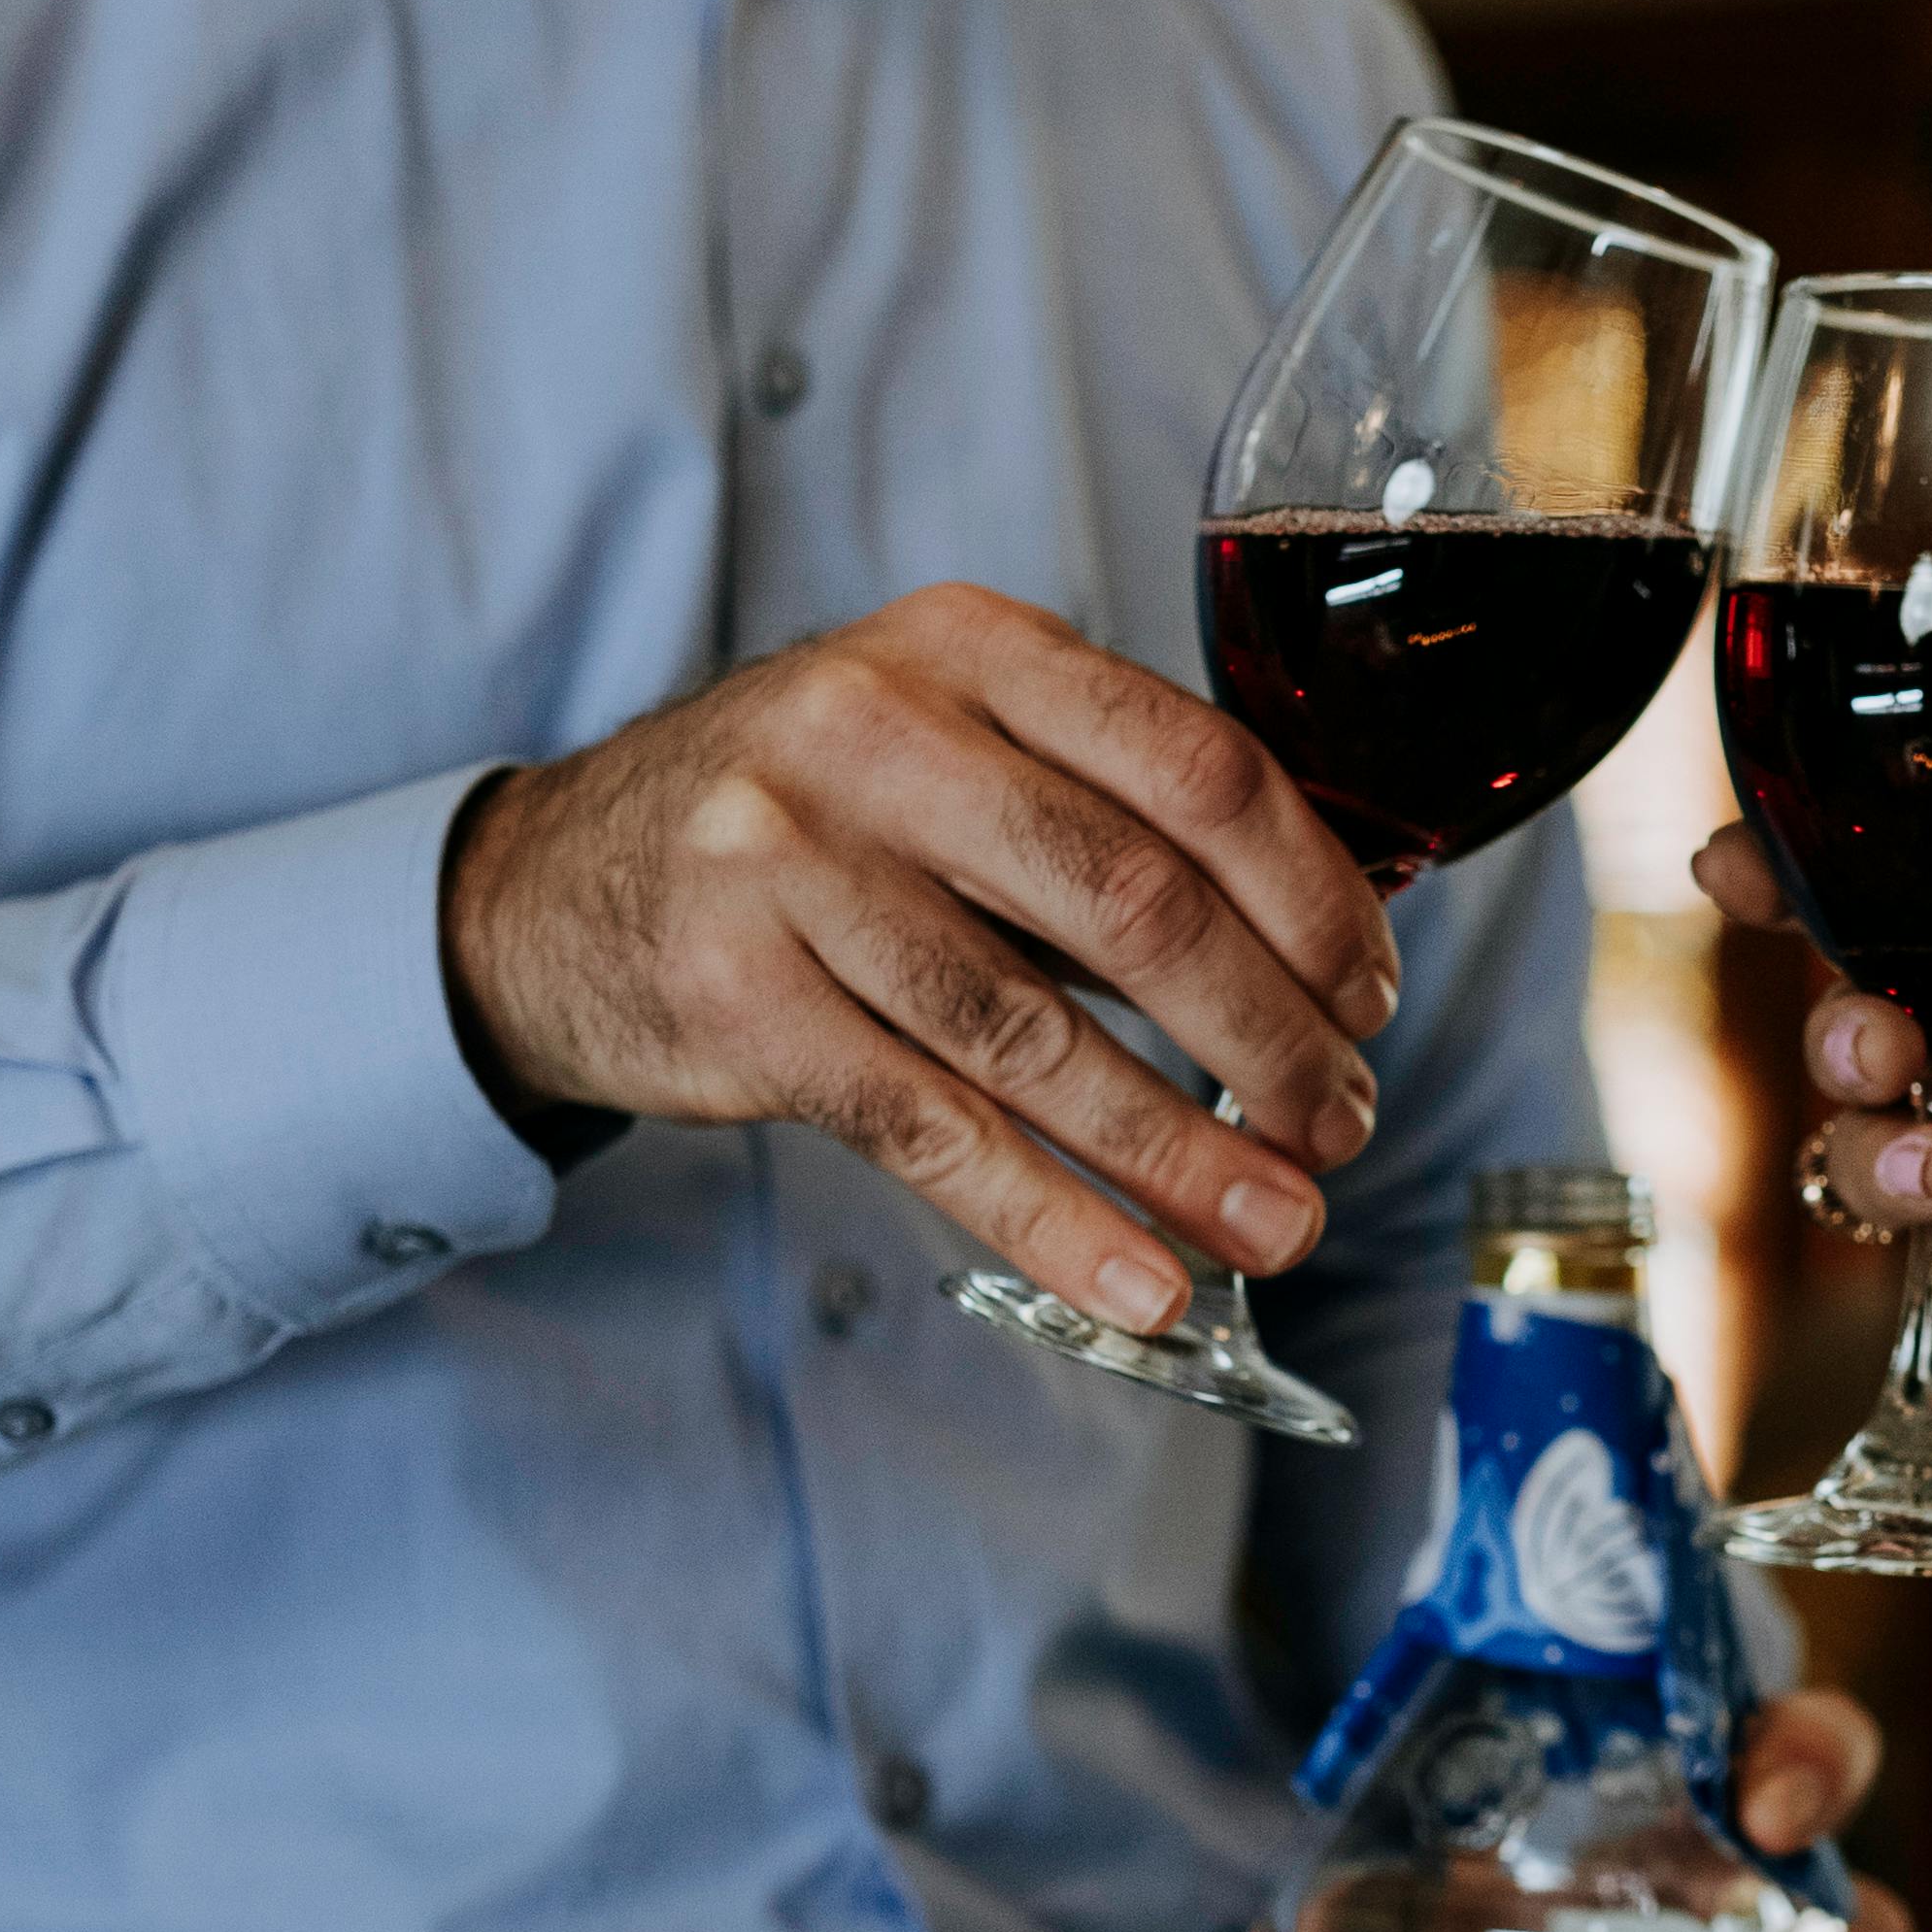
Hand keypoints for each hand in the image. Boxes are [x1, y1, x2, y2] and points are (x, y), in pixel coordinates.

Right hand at [442, 587, 1399, 1335]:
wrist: (558, 884)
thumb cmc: (814, 823)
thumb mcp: (952, 744)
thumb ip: (1109, 808)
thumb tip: (1329, 948)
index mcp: (970, 646)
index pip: (1199, 768)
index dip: (1314, 899)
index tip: (1373, 998)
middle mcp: (877, 730)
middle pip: (1136, 903)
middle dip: (1271, 1038)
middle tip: (1345, 1126)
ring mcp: (790, 861)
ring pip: (1035, 1036)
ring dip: (1183, 1153)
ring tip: (1282, 1226)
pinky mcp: (739, 998)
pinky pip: (931, 1130)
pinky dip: (1054, 1221)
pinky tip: (1141, 1285)